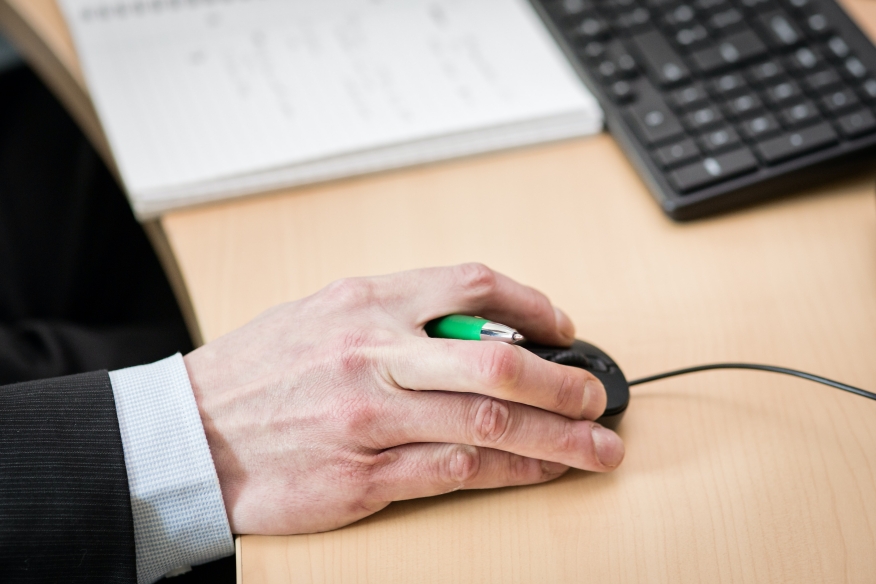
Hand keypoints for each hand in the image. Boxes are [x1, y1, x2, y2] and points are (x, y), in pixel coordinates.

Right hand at [184, 263, 624, 534]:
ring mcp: (370, 418)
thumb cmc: (258, 371)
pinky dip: (510, 472)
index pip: (472, 285)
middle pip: (496, 358)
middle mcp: (373, 354)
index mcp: (364, 302)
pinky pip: (456, 471)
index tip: (561, 325)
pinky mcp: (363, 476)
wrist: (189, 434)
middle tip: (598, 393)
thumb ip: (396, 315)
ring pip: (488, 421)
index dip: (531, 304)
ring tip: (597, 445)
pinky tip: (540, 472)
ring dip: (556, 436)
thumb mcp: (322, 314)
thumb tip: (473, 328)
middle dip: (561, 378)